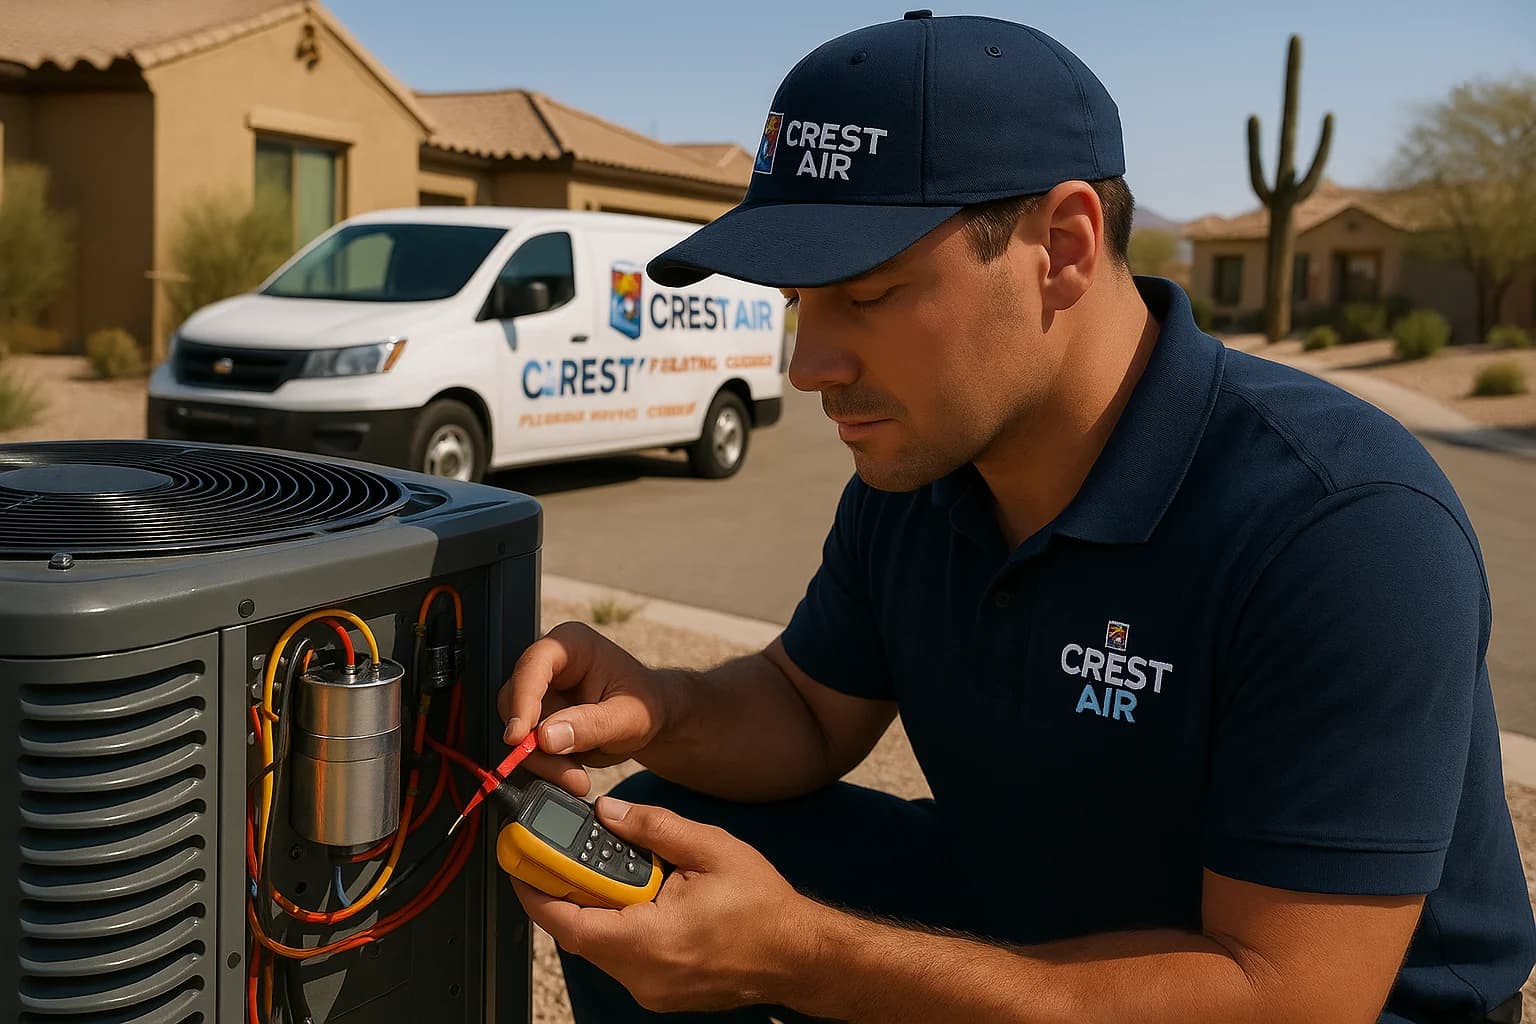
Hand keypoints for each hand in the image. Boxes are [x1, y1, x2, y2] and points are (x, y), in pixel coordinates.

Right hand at [496, 622, 670, 796]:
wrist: (652, 721)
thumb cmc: (644, 706)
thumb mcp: (628, 717)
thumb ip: (591, 726)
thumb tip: (546, 737)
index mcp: (572, 644)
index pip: (533, 666)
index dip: (521, 700)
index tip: (518, 737)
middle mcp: (549, 665)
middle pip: (516, 702)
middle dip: (535, 744)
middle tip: (566, 773)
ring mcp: (541, 693)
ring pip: (519, 730)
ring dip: (545, 761)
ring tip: (578, 778)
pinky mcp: (539, 719)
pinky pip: (529, 747)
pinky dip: (548, 766)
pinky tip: (573, 773)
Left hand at [511, 796, 818, 1013]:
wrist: (798, 955)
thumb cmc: (763, 908)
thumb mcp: (711, 848)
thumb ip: (653, 827)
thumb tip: (608, 812)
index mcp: (650, 939)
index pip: (569, 921)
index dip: (536, 891)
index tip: (519, 862)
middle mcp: (643, 974)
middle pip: (577, 934)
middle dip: (563, 892)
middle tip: (553, 856)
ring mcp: (650, 989)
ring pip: (598, 946)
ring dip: (593, 908)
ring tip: (605, 871)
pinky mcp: (659, 991)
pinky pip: (620, 957)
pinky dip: (616, 926)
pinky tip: (635, 897)